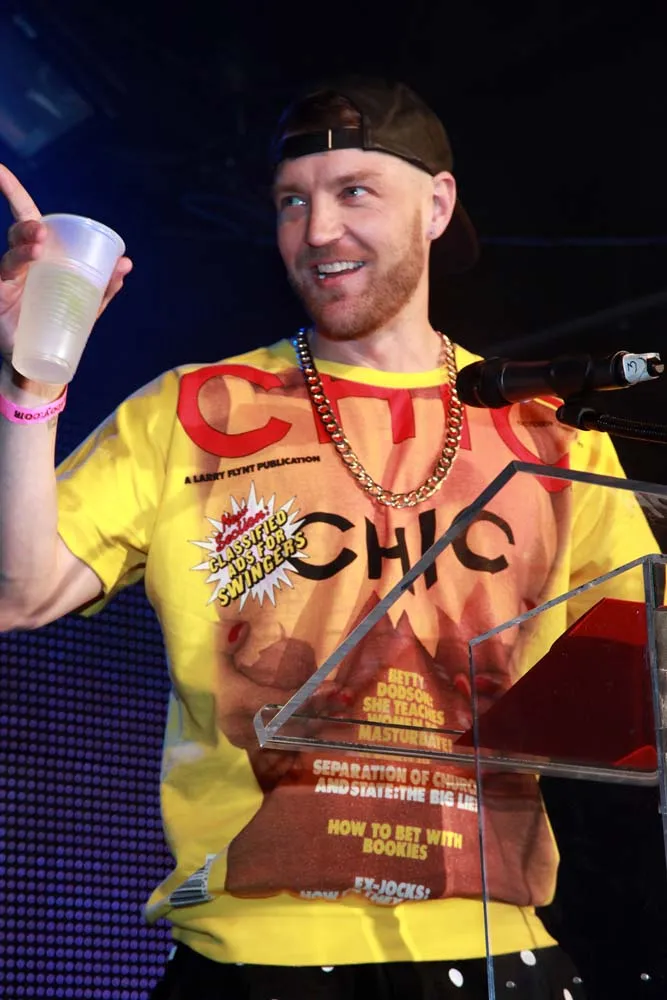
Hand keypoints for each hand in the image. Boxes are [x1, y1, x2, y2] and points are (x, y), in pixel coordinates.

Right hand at [0, 164, 132, 367]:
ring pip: (11, 258)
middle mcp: (19, 262)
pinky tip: (27, 262)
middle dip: (27, 228)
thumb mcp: (87, 305)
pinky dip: (16, 268)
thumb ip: (104, 285)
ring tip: (37, 248)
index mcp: (38, 255)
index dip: (12, 190)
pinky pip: (5, 279)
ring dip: (23, 250)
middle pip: (18, 234)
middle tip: (40, 233)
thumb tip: (126, 263)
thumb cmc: (61, 325)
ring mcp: (7, 280)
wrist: (42, 362)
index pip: (26, 217)